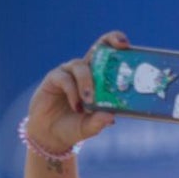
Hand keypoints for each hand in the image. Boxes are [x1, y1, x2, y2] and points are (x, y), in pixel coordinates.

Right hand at [24, 31, 128, 152]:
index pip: (109, 58)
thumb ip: (99, 122)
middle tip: (121, 45)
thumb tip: (111, 117)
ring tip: (89, 101)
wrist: (51, 135)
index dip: (117, 46)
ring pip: (80, 66)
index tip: (127, 45)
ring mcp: (69, 73)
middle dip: (109, 42)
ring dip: (87, 83)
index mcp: (99, 80)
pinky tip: (76, 106)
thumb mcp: (90, 127)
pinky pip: (64, 78)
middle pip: (97, 49)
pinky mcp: (54, 78)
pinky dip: (72, 92)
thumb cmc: (74, 127)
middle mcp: (85, 72)